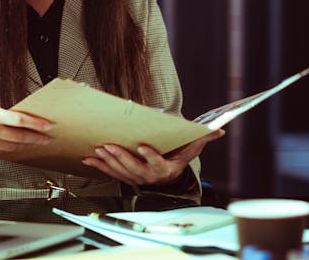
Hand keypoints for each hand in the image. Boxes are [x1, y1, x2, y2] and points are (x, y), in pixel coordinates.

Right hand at [0, 102, 52, 158]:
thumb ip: (3, 116)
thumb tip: (23, 122)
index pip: (20, 120)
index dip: (36, 124)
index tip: (47, 125)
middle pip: (19, 136)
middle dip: (36, 137)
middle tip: (46, 137)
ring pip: (12, 146)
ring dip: (27, 145)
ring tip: (36, 143)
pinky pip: (2, 152)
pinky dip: (12, 150)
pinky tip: (19, 149)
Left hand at [80, 129, 224, 185]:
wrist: (167, 175)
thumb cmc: (177, 157)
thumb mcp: (191, 148)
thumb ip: (202, 139)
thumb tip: (220, 130)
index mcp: (165, 169)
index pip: (157, 164)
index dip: (149, 156)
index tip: (142, 146)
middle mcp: (149, 176)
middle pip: (134, 168)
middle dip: (121, 156)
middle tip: (111, 145)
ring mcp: (135, 178)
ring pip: (120, 171)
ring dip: (108, 161)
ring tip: (100, 149)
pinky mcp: (124, 176)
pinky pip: (110, 173)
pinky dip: (98, 166)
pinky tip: (89, 158)